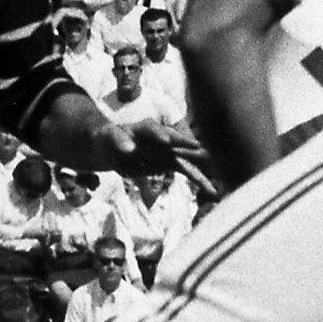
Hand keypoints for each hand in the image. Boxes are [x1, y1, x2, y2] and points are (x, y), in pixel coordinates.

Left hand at [86, 118, 211, 187]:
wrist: (115, 147)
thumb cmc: (110, 139)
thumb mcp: (109, 137)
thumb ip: (119, 141)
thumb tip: (129, 149)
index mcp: (145, 129)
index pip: (154, 130)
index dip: (161, 134)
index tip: (166, 141)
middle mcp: (162, 138)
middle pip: (178, 143)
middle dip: (188, 148)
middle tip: (202, 152)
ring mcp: (169, 151)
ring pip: (186, 161)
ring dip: (199, 173)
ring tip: (213, 185)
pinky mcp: (171, 162)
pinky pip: (188, 172)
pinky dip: (199, 181)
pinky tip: (213, 192)